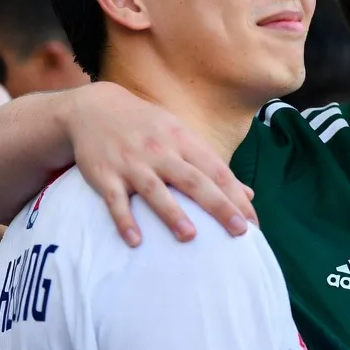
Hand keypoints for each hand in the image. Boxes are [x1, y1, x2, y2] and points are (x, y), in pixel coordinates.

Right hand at [67, 83, 257, 246]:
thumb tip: (247, 193)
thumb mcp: (182, 136)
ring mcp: (132, 163)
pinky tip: (135, 240)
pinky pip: (115, 200)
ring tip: (190, 236)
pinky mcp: (105, 175)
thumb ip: (212, 166)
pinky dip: (125, 219)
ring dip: (172, 213)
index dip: (235, 196)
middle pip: (194, 180)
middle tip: (239, 231)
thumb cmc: (147, 127)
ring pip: (155, 190)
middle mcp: (160, 151)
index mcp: (183, 141)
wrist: (96, 109)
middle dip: (218, 205)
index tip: (253, 222)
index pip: (216, 170)